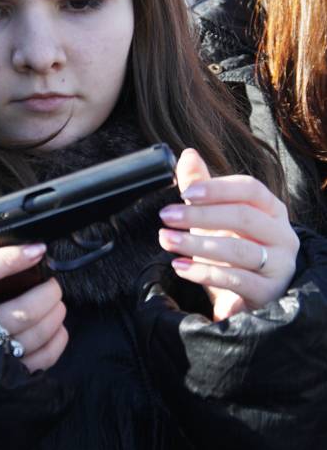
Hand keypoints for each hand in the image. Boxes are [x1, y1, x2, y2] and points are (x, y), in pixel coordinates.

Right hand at [0, 244, 67, 372]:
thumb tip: (12, 252)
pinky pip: (39, 359)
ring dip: (54, 315)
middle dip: (47, 294)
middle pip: (21, 311)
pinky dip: (56, 341)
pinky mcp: (3, 376)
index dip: (7, 259)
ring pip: (33, 335)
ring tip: (57, 303)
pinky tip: (58, 329)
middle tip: (52, 285)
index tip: (36, 250)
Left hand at [158, 148, 299, 320]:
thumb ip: (202, 187)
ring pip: (238, 249)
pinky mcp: (268, 292)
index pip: (250, 189)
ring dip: (196, 244)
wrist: (243, 296)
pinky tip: (180, 267)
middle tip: (166, 216)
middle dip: (199, 216)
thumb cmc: (232, 248)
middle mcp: (282, 234)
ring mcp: (279, 265)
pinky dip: (204, 273)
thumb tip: (188, 154)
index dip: (218, 188)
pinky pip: (236, 280)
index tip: (185, 193)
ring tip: (167, 240)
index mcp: (272, 209)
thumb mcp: (214, 217)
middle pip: (243, 216)